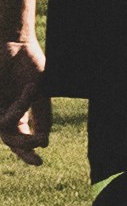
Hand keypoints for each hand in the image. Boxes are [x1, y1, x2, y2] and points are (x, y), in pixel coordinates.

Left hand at [0, 32, 48, 166]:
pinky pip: (1, 117)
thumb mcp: (41, 92)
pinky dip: (17, 107)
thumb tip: (44, 142)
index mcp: (19, 114)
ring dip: (20, 113)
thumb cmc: (29, 64)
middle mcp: (5, 113)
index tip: (40, 162)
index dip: (28, 152)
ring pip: (5, 128)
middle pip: (11, 139)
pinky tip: (27, 93)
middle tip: (38, 148)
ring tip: (32, 90)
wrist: (14, 43)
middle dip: (24, 147)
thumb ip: (42, 116)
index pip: (22, 138)